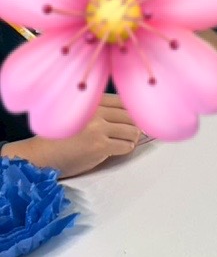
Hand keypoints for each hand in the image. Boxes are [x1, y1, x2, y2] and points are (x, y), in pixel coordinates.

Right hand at [0, 94, 142, 177]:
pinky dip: (126, 148)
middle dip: (134, 125)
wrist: (42, 154)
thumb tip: (131, 113)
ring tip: (124, 141)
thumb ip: (101, 111)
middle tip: (131, 132)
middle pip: (131, 115)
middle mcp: (95, 111)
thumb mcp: (80, 115)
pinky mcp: (100, 146)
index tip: (134, 119)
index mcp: (90, 101)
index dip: (132, 112)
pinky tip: (118, 149)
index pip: (123, 101)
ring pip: (132, 130)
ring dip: (132, 137)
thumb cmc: (61, 137)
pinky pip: (126, 145)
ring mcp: (98, 128)